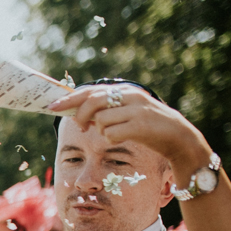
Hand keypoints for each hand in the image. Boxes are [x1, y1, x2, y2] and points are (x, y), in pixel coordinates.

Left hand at [48, 84, 213, 177]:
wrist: (178, 137)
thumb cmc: (147, 126)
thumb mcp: (127, 111)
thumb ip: (106, 108)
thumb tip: (77, 111)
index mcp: (124, 90)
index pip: (90, 91)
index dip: (69, 99)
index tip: (52, 107)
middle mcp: (130, 96)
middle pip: (91, 102)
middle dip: (80, 116)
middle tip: (81, 128)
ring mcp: (136, 110)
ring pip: (100, 120)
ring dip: (101, 131)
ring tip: (114, 133)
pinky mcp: (140, 126)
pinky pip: (110, 134)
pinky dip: (111, 140)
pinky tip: (122, 139)